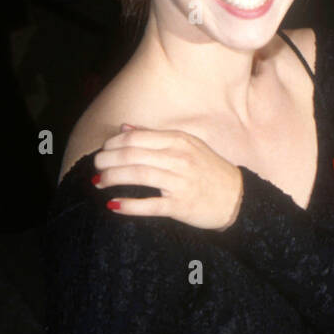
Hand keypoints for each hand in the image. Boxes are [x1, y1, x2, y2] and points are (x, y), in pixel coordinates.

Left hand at [92, 124, 243, 229]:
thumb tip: (123, 128)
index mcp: (179, 141)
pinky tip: (113, 205)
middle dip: (106, 160)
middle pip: (131, 155)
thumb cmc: (209, 170)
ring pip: (137, 175)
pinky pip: (148, 205)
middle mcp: (179, 158)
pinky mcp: (180, 205)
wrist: (237, 197)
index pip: (136, 138)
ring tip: (98, 182)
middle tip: (96, 167)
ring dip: (112, 178)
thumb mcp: (187, 146)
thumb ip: (155, 137)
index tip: (103, 151)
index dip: (112, 144)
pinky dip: (128, 205)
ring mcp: (180, 182)